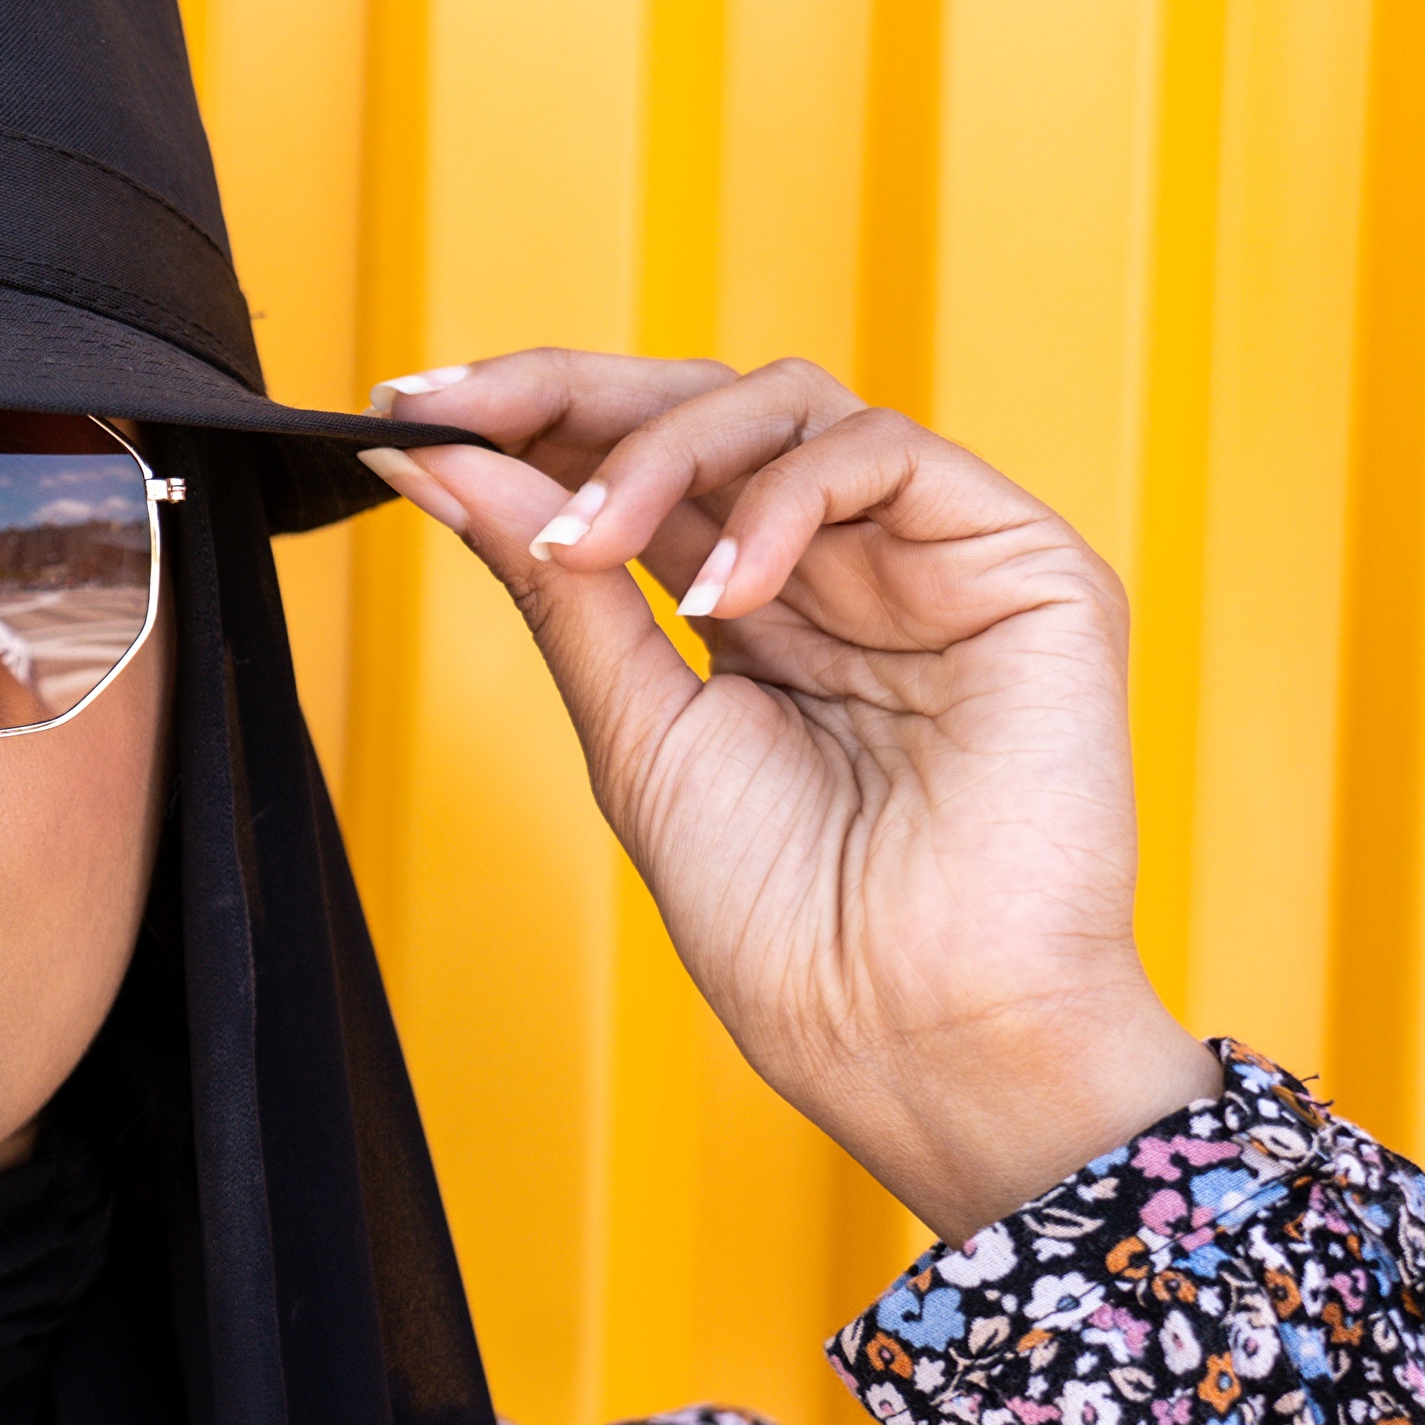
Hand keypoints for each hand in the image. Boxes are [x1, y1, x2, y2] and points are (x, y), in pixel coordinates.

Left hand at [357, 353, 1215, 1242]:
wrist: (911, 1032)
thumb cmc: (786, 923)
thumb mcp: (633, 730)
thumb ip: (554, 586)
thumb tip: (435, 462)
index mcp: (754, 607)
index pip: (637, 465)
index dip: (526, 421)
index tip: (400, 413)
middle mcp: (843, 565)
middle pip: (703, 406)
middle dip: (564, 393)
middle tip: (450, 410)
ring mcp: (934, 557)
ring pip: (785, 405)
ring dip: (655, 453)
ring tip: (583, 544)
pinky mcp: (1025, 565)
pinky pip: (885, 453)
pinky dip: (778, 503)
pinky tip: (719, 599)